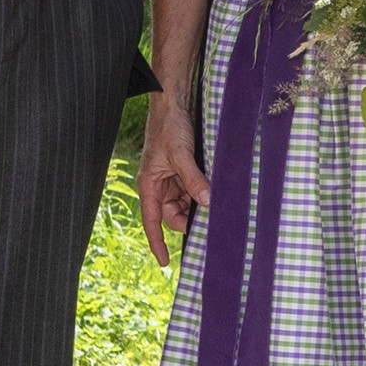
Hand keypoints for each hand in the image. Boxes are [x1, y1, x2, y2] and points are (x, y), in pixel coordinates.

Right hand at [136, 93, 208, 266]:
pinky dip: (203, 192)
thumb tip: (206, 202)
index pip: (152, 221)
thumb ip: (193, 179)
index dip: (157, 242)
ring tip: (217, 203)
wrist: (174, 103)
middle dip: (190, 218)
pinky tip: (216, 191)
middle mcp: (159, 185)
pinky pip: (193, 190)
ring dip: (199, 204)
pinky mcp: (183, 171)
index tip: (165, 262)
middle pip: (174, 214)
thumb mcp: (180, 154)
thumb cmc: (169, 126)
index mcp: (149, 184)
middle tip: (212, 220)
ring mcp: (172, 179)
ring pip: (186, 203)